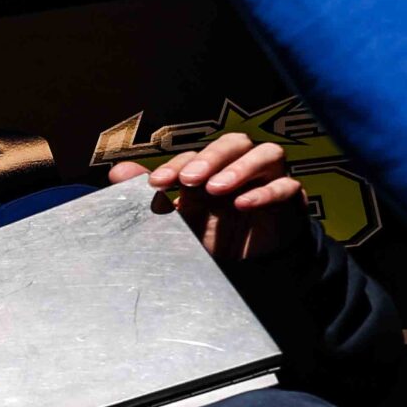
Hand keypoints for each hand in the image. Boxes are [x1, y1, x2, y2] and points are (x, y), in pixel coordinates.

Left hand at [107, 131, 307, 262]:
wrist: (249, 263)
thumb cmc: (214, 233)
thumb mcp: (179, 220)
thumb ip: (153, 196)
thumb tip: (116, 173)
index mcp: (212, 169)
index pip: (195, 155)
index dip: (175, 165)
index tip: (156, 184)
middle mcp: (241, 166)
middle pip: (234, 142)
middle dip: (210, 157)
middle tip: (189, 179)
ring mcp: (268, 178)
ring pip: (265, 153)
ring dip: (240, 167)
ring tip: (216, 187)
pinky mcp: (289, 198)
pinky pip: (285, 186)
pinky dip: (265, 192)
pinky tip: (243, 203)